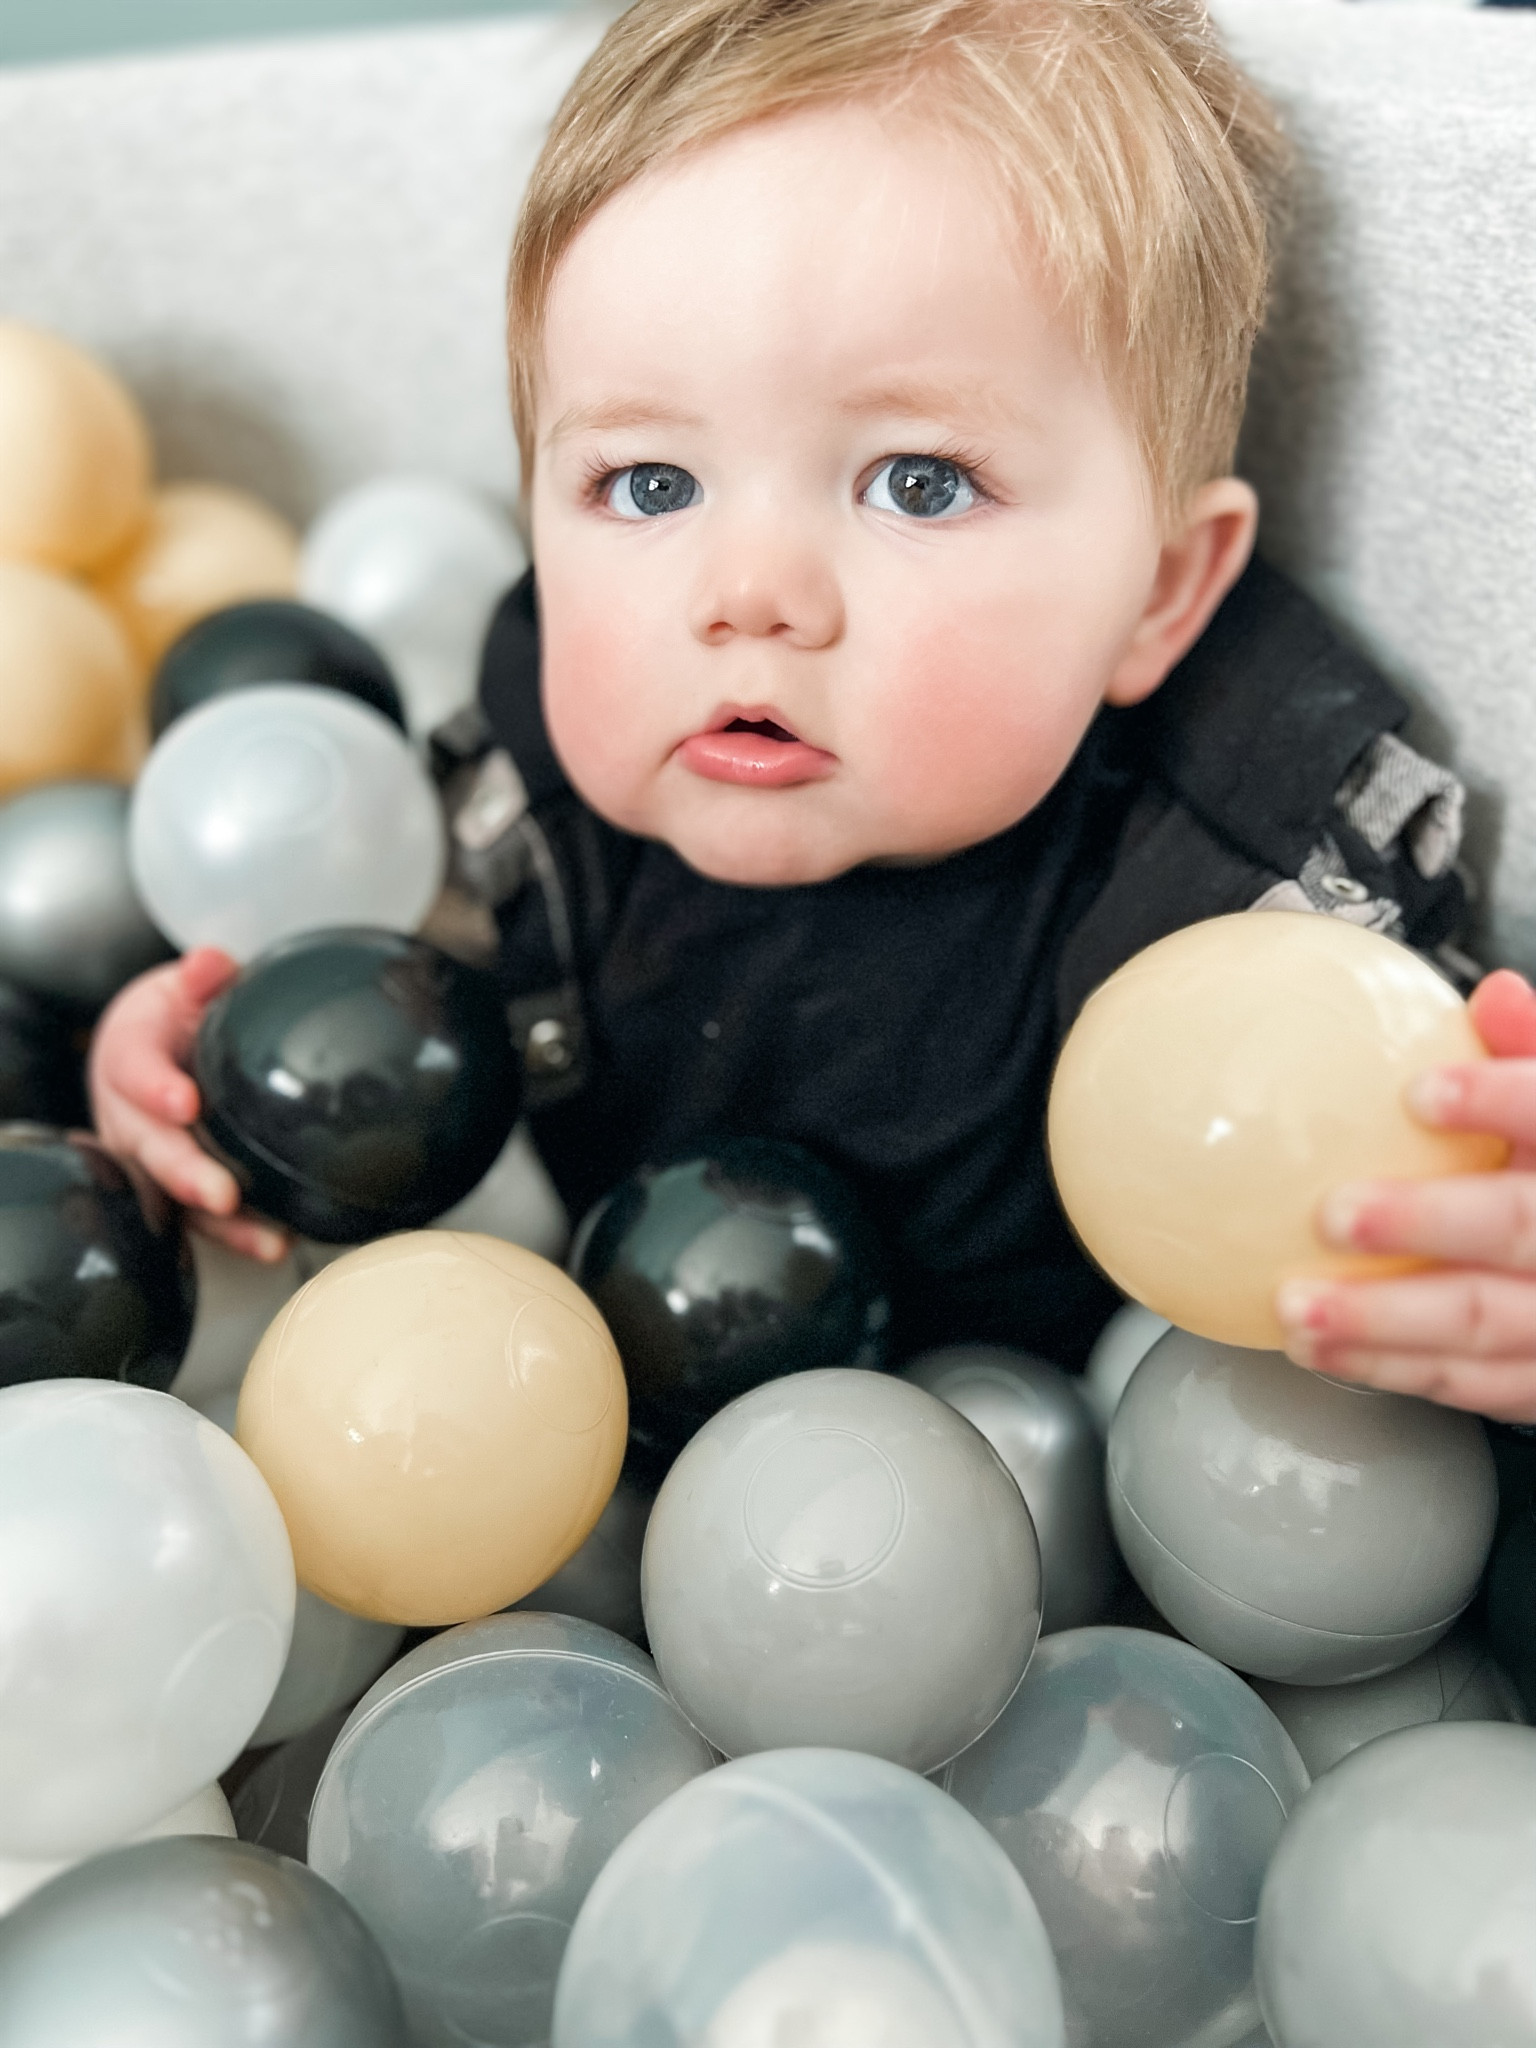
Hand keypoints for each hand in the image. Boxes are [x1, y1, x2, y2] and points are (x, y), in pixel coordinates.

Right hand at [89, 948, 289, 1262]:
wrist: (154, 1048)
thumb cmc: (172, 1018)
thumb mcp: (181, 987)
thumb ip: (199, 976)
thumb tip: (212, 963)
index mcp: (128, 1058)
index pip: (135, 1072)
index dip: (157, 1089)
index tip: (186, 1102)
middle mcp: (129, 1117)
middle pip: (151, 1149)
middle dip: (186, 1174)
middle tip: (221, 1192)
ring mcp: (148, 1159)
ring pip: (173, 1198)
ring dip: (222, 1224)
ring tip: (267, 1241)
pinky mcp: (171, 1188)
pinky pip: (199, 1220)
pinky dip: (236, 1235)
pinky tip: (275, 1245)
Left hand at [1274, 967, 1535, 1421]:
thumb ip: (1530, 1057)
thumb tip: (1493, 995)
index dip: (1498, 1099)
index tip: (1423, 1090)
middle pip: (1520, 1227)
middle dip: (1425, 1222)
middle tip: (1336, 1214)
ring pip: (1486, 1322)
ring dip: (1382, 1321)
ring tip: (1299, 1306)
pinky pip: (1474, 1383)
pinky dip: (1392, 1370)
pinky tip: (1324, 1351)